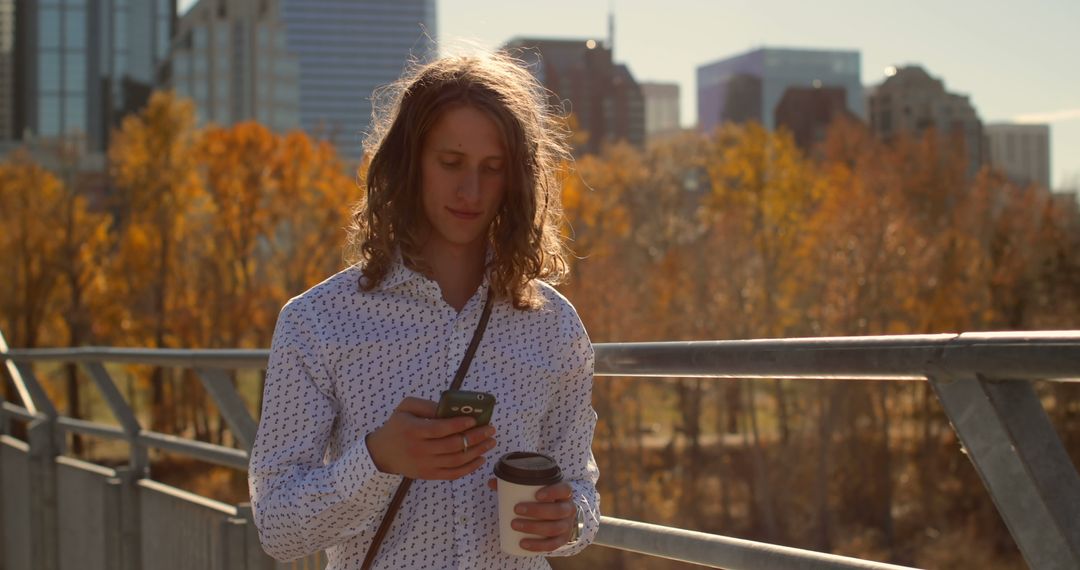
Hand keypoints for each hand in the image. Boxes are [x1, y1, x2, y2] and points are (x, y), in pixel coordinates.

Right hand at [366, 397, 496, 479]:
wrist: (381, 453)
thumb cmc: (397, 426)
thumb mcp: (405, 408)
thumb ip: (426, 405)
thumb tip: (450, 408)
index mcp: (414, 430)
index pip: (440, 429)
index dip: (458, 425)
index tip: (474, 420)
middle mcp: (420, 450)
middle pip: (452, 445)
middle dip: (475, 437)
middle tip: (490, 429)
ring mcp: (425, 465)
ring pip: (456, 461)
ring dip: (477, 451)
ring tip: (490, 442)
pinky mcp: (429, 475)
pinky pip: (453, 474)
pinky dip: (469, 468)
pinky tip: (481, 459)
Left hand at [487, 479, 576, 551]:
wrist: (559, 517)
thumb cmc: (543, 500)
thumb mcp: (535, 490)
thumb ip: (514, 484)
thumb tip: (492, 482)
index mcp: (564, 493)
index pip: (564, 490)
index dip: (553, 492)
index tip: (536, 495)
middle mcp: (569, 509)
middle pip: (557, 511)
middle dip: (536, 511)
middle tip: (516, 509)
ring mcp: (567, 526)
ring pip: (554, 528)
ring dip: (533, 527)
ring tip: (514, 525)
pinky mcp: (562, 540)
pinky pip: (552, 545)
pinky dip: (537, 545)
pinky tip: (523, 543)